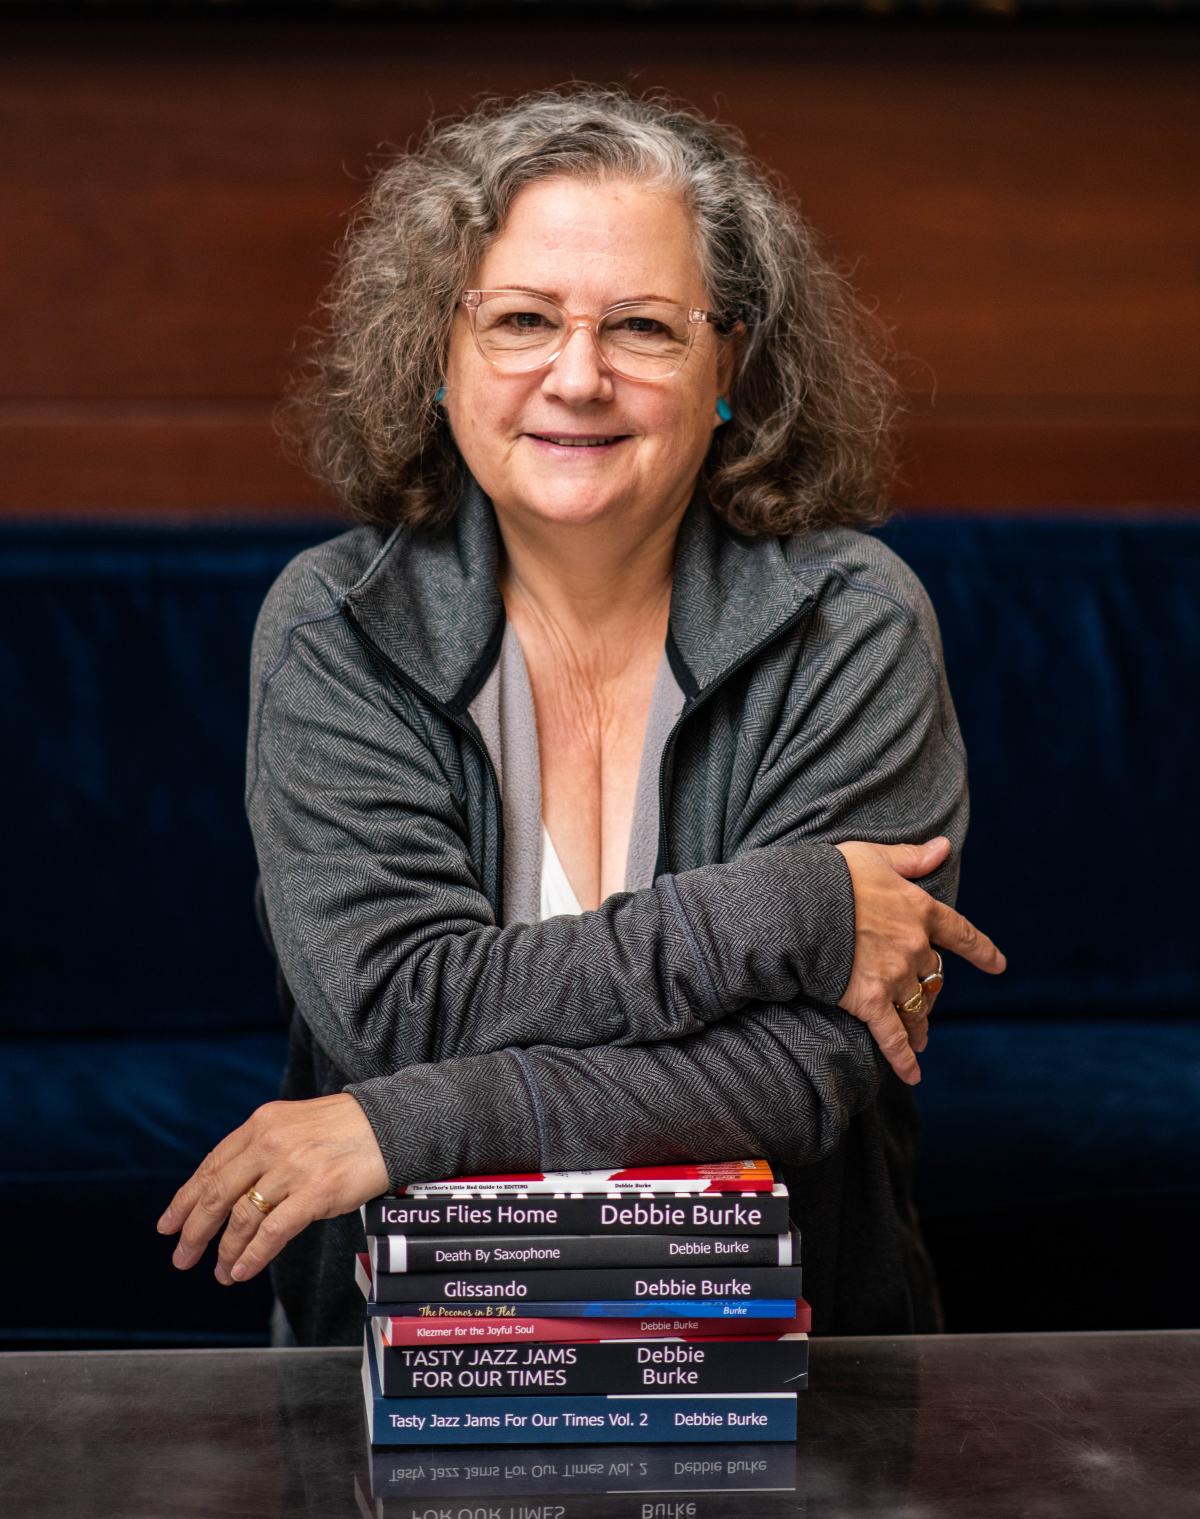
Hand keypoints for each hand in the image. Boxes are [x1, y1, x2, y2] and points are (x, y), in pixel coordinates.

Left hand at [157, 1093, 388, 1284]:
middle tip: (182, 1257)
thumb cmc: (345, 1129)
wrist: (391, 1125)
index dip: (185, 1198)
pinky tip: (242, 1270)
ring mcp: (292, 1169)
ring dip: (226, 1251)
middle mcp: (271, 1143)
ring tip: (220, 1272)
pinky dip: (252, 1255)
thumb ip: (263, 1149)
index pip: (212, 1165)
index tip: (168, 1224)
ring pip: (242, 1217)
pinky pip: (272, 1231)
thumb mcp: (294, 1125)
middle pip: (217, 1193)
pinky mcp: (316, 1192)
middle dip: (194, 1231)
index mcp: (262, 1125)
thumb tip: (231, 1190)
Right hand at [835, 836, 1005, 1085]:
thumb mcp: (874, 857)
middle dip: (930, 988)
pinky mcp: (869, 1001)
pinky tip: (913, 1075)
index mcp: (920, 910)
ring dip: (921, 1025)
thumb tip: (944, 847)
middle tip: (925, 1000)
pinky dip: (904, 1058)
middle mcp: (914, 946)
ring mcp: (894, 976)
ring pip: (917, 1007)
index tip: (998, 965)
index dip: (981, 950)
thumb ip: (911, 858)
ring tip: (921, 1040)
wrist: (798, 906)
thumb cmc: (832, 875)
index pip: (961, 933)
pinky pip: (893, 1036)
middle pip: (933, 974)